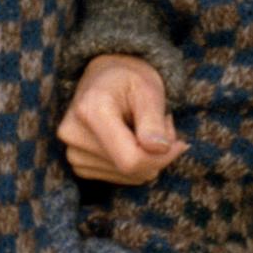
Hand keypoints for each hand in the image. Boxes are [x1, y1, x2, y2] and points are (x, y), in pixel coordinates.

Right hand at [57, 54, 186, 184]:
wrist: (106, 75)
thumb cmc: (129, 78)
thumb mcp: (148, 88)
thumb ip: (153, 121)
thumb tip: (160, 150)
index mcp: (91, 109)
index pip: (131, 160)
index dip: (162, 157)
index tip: (180, 142)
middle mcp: (74, 134)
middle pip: (131, 169)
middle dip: (157, 153)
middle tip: (161, 124)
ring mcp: (73, 151)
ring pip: (129, 176)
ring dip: (146, 157)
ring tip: (143, 127)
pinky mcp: (78, 163)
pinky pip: (119, 177)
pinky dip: (134, 163)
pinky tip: (130, 138)